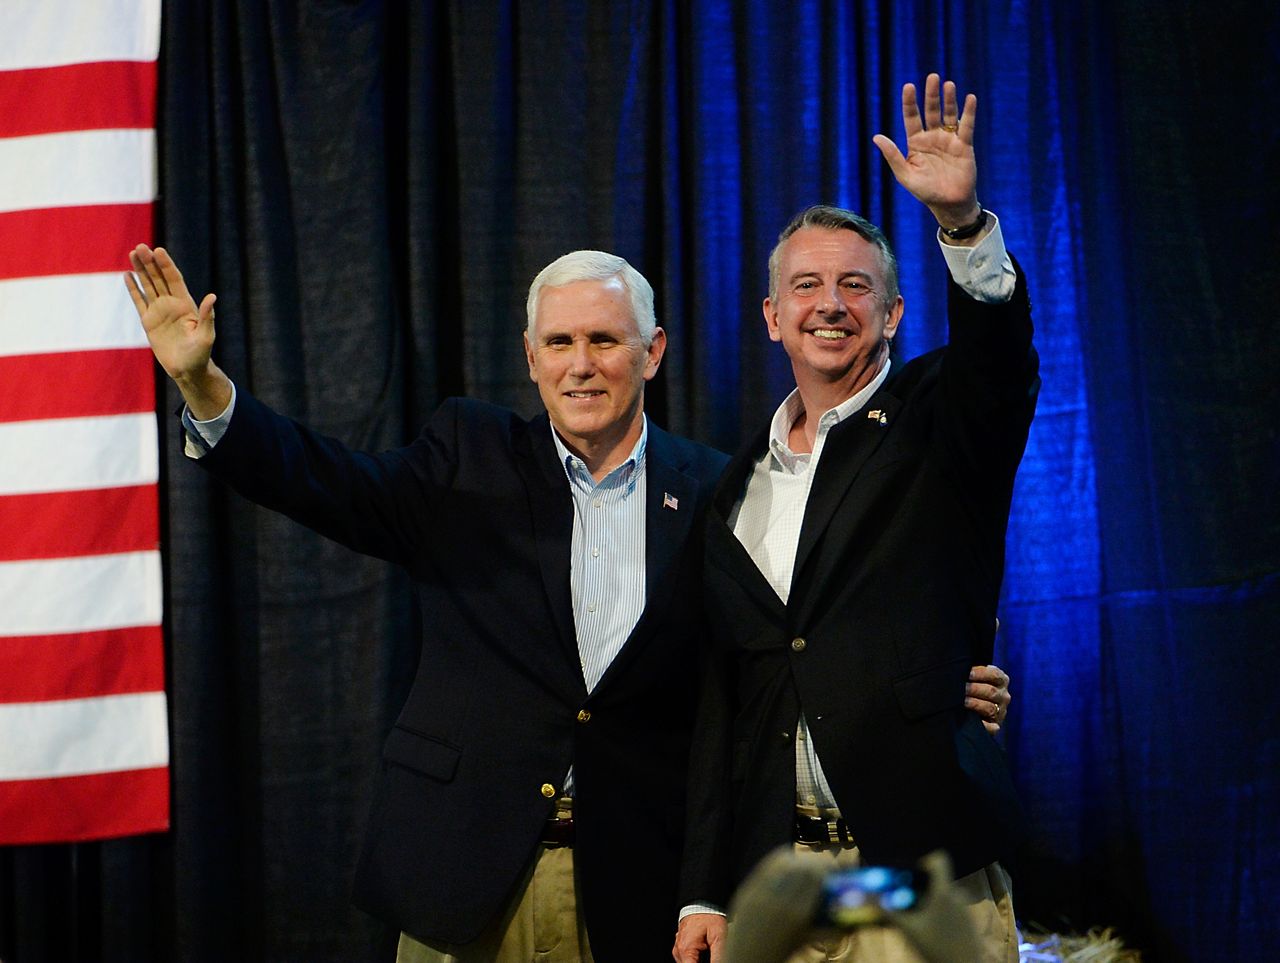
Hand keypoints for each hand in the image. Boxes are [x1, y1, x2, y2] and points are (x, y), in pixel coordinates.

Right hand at [125, 244, 229, 418]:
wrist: (187, 370)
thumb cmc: (200, 355)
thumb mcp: (206, 336)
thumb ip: (207, 316)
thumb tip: (212, 296)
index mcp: (186, 305)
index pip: (174, 279)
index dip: (166, 265)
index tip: (158, 250)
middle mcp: (172, 304)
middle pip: (159, 278)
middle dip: (150, 263)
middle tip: (140, 246)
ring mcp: (159, 312)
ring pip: (148, 286)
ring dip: (140, 270)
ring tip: (132, 253)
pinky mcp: (148, 322)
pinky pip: (139, 301)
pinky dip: (133, 288)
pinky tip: (127, 275)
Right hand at [673, 913, 726, 962]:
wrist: (702, 902)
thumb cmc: (709, 916)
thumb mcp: (719, 937)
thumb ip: (718, 957)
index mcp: (685, 950)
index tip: (712, 960)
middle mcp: (679, 951)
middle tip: (711, 952)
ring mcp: (678, 948)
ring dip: (699, 961)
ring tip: (709, 949)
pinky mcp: (681, 946)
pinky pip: (688, 958)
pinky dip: (696, 958)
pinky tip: (705, 950)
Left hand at [872, 73, 980, 230]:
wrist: (949, 204)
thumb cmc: (925, 191)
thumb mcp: (905, 175)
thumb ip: (892, 155)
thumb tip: (877, 136)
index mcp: (915, 143)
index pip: (911, 118)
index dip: (910, 102)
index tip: (908, 87)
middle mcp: (932, 137)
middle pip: (931, 111)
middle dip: (931, 95)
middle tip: (932, 77)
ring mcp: (949, 140)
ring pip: (949, 114)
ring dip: (948, 99)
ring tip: (948, 84)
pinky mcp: (964, 145)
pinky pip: (967, 126)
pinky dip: (969, 113)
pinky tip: (970, 98)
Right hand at [885, 850, 980, 962]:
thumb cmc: (936, 948)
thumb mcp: (908, 930)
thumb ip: (886, 911)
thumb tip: (866, 896)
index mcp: (944, 891)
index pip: (939, 859)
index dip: (925, 861)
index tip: (911, 874)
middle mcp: (958, 895)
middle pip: (937, 881)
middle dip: (921, 890)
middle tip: (906, 904)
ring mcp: (966, 909)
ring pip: (944, 896)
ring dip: (930, 904)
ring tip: (918, 922)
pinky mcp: (970, 922)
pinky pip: (953, 908)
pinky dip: (941, 914)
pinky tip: (933, 933)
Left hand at [966, 663, 1010, 733]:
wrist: (971, 707)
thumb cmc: (968, 685)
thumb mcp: (973, 676)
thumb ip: (969, 670)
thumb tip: (958, 667)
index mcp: (1001, 680)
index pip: (994, 674)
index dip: (980, 673)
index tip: (967, 674)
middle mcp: (1003, 696)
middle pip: (991, 691)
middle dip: (974, 689)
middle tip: (960, 689)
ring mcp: (1001, 712)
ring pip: (990, 708)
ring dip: (974, 704)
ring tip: (960, 702)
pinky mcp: (995, 726)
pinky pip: (992, 727)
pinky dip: (984, 726)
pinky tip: (974, 722)